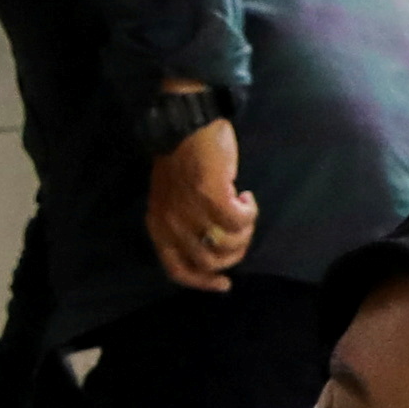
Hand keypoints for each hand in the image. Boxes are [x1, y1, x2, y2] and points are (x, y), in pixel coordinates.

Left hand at [146, 117, 256, 291]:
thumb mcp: (171, 198)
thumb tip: (212, 246)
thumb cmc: (180, 157)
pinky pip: (239, 221)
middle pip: (209, 262)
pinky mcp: (212, 197)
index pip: (177, 270)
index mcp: (158, 226)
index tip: (224, 284)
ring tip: (244, 208)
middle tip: (242, 231)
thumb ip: (183, 223)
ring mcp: (191, 211)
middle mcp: (171, 224)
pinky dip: (249, 212)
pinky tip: (246, 197)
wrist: (185, 123)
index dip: (203, 283)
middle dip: (234, 253)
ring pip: (228, 244)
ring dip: (245, 230)